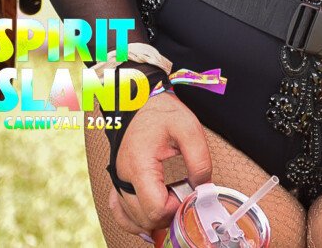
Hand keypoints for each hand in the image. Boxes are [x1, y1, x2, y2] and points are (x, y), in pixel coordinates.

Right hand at [108, 92, 212, 234]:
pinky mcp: (118, 183)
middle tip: (185, 197)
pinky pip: (121, 213)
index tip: (190, 196)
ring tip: (174, 201)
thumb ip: (200, 159)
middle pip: (145, 219)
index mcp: (139, 167)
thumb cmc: (161, 112)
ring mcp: (118, 183)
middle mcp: (124, 179)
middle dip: (169, 215)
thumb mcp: (189, 128)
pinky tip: (152, 217)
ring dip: (155, 219)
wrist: (139, 102)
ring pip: (133, 220)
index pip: (156, 209)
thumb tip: (203, 185)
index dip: (177, 209)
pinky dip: (136, 220)